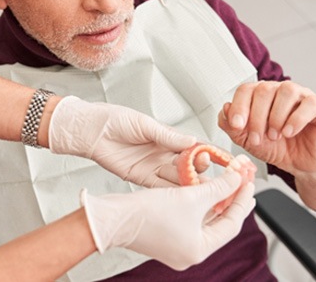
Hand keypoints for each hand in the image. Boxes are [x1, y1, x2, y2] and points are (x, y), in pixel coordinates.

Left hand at [48, 96, 197, 187]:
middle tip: (204, 166)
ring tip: (199, 184)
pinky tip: (182, 195)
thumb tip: (192, 141)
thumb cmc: (115, 120)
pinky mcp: (141, 178)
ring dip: (188, 182)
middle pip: (189, 164)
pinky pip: (160, 187)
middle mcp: (163, 153)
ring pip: (177, 177)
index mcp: (168, 137)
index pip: (194, 146)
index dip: (210, 152)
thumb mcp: (144, 124)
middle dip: (199, 167)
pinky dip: (172, 191)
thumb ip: (167, 136)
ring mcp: (154, 167)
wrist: (90, 130)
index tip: (225, 157)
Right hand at [81, 172, 255, 269]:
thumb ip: (219, 187)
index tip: (249, 182)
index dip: (242, 200)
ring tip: (227, 184)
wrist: (112, 218)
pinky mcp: (165, 236)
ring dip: (215, 201)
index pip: (232, 224)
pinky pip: (191, 220)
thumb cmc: (147, 213)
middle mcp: (189, 252)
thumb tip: (238, 178)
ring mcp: (177, 246)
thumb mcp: (190, 196)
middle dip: (231, 201)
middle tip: (243, 183)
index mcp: (199, 250)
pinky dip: (199, 205)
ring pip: (205, 221)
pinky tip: (204, 190)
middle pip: (220, 224)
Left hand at [218, 81, 315, 176]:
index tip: (236, 125)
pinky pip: (309, 103)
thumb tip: (224, 108)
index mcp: (260, 96)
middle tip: (258, 138)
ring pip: (287, 91)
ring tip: (275, 135)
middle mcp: (280, 91)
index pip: (246, 89)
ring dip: (276, 116)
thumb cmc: (276, 147)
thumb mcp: (248, 141)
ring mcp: (301, 96)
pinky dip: (297, 119)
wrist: (301, 163)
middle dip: (257, 117)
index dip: (239, 106)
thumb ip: (232, 127)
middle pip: (264, 90)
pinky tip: (289, 132)